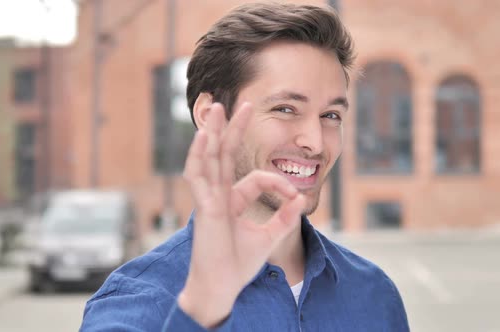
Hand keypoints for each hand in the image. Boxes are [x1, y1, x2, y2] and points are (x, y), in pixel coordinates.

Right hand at [178, 102, 305, 326]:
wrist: (222, 287)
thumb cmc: (239, 264)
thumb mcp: (269, 237)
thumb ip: (285, 218)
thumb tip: (301, 198)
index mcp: (232, 200)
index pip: (257, 178)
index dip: (279, 183)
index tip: (295, 195)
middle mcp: (218, 195)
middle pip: (224, 154)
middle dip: (233, 129)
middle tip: (244, 103)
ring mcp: (209, 200)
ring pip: (209, 158)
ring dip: (213, 132)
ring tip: (218, 107)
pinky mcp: (204, 208)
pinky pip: (199, 177)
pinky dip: (200, 155)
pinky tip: (206, 136)